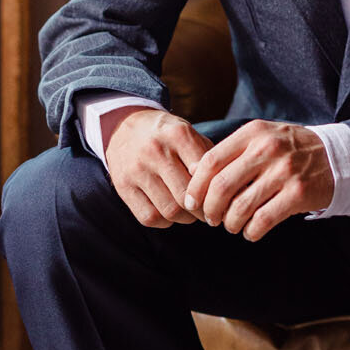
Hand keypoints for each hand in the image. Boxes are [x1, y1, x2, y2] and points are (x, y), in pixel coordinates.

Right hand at [102, 106, 211, 227]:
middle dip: (203, 210)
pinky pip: (149, 217)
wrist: (123, 127)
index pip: (204, 172)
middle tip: (209, 212)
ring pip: (170, 210)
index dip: (216, 191)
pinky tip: (169, 212)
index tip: (221, 198)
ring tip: (191, 212)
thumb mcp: (189, 133)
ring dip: (185, 218)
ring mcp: (136, 170)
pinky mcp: (122, 187)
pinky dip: (164, 221)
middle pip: (187, 196)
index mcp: (177, 134)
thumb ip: (208, 156)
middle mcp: (155, 151)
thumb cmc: (167, 135)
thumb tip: (227, 188)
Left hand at [182, 119, 333, 240]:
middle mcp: (267, 149)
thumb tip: (196, 179)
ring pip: (240, 207)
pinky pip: (263, 220)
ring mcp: (284, 172)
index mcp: (253, 133)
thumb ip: (235, 151)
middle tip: (210, 219)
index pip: (210, 161)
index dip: (196, 186)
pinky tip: (251, 232)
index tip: (192, 201)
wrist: (337, 157)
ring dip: (230, 223)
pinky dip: (252, 231)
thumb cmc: (291, 150)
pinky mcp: (298, 194)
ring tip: (232, 225)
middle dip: (209, 209)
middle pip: (221, 186)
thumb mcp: (264, 137)